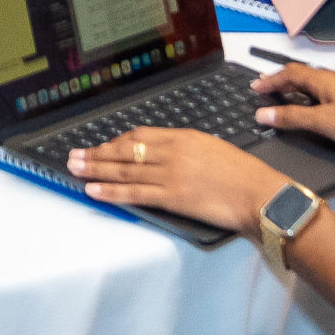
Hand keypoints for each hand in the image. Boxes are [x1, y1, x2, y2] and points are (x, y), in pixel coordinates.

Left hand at [66, 128, 286, 233]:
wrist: (259, 194)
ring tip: (74, 169)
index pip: (139, 135)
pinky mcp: (171, 198)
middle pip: (124, 151)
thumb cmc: (243, 174)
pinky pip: (134, 193)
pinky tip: (93, 190)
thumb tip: (163, 153)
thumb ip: (185, 148)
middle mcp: (171, 152)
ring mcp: (169, 175)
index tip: (102, 147)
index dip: (116, 142)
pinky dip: (110, 192)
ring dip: (95, 170)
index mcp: (182, 137)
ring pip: (123, 171)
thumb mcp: (212, 147)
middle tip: (74, 155)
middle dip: (96, 154)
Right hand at [250, 61, 334, 153]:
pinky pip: (325, 94)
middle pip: (301, 76)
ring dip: (296, 91)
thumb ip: (292, 118)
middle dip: (281, 83)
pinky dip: (310, 99)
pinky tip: (312, 111)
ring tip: (283, 101)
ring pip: (314, 85)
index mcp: (323, 79)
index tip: (255, 88)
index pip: (289, 73)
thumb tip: (262, 114)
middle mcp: (333, 79)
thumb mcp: (322, 122)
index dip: (270, 80)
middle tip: (266, 92)